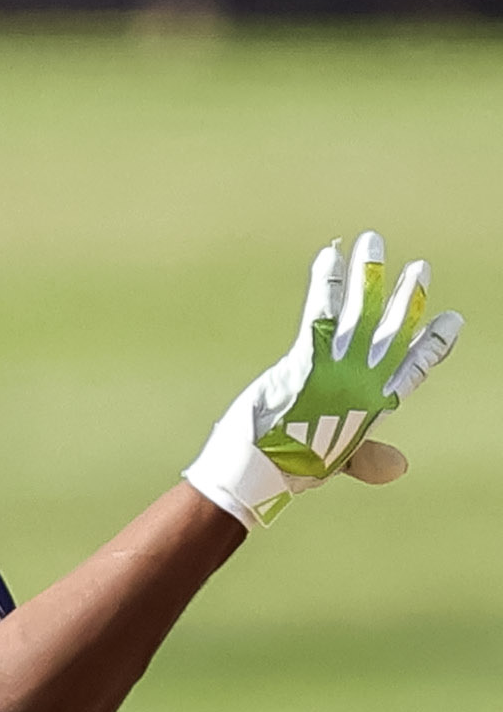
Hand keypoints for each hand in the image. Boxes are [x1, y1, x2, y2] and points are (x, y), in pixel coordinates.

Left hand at [185, 232, 462, 527]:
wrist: (261, 469)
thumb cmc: (294, 467)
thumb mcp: (339, 461)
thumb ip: (368, 457)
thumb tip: (399, 467)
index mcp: (375, 404)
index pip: (415, 367)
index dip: (433, 343)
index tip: (451, 321)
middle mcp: (364, 380)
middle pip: (395, 328)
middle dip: (409, 296)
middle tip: (421, 268)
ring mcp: (338, 365)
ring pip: (362, 309)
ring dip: (370, 272)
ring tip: (373, 242)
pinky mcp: (308, 354)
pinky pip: (322, 307)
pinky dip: (328, 279)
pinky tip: (331, 255)